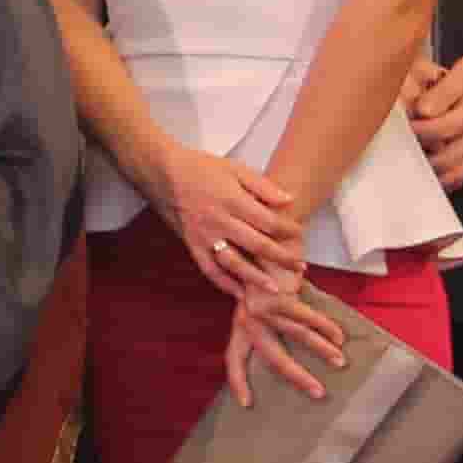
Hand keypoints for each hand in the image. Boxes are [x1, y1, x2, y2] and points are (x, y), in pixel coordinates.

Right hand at [158, 151, 307, 298]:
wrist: (163, 173)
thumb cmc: (201, 169)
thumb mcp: (235, 169)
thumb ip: (263, 185)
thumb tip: (289, 200)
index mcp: (232, 200)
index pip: (268, 221)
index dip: (288, 230)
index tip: (299, 234)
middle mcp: (219, 221)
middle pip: (257, 245)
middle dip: (282, 258)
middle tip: (299, 266)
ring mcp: (205, 237)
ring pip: (234, 263)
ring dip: (256, 278)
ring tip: (274, 289)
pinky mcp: (192, 246)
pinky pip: (210, 270)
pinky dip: (225, 284)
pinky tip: (240, 294)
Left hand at [222, 274, 363, 407]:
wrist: (267, 234)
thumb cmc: (270, 266)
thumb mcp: (263, 297)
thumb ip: (270, 321)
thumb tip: (289, 349)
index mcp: (241, 320)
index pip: (234, 357)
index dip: (238, 380)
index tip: (246, 403)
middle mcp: (246, 317)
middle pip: (270, 356)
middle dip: (295, 376)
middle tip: (318, 393)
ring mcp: (260, 307)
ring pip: (295, 336)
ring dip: (320, 350)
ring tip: (340, 361)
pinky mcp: (276, 295)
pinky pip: (305, 317)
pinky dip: (324, 326)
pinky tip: (338, 335)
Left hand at [406, 50, 462, 187]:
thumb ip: (445, 91)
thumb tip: (422, 110)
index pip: (438, 131)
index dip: (416, 130)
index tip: (400, 123)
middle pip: (443, 159)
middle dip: (418, 154)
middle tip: (400, 143)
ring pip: (453, 173)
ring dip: (430, 170)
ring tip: (410, 158)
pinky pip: (462, 173)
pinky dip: (445, 178)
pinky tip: (429, 172)